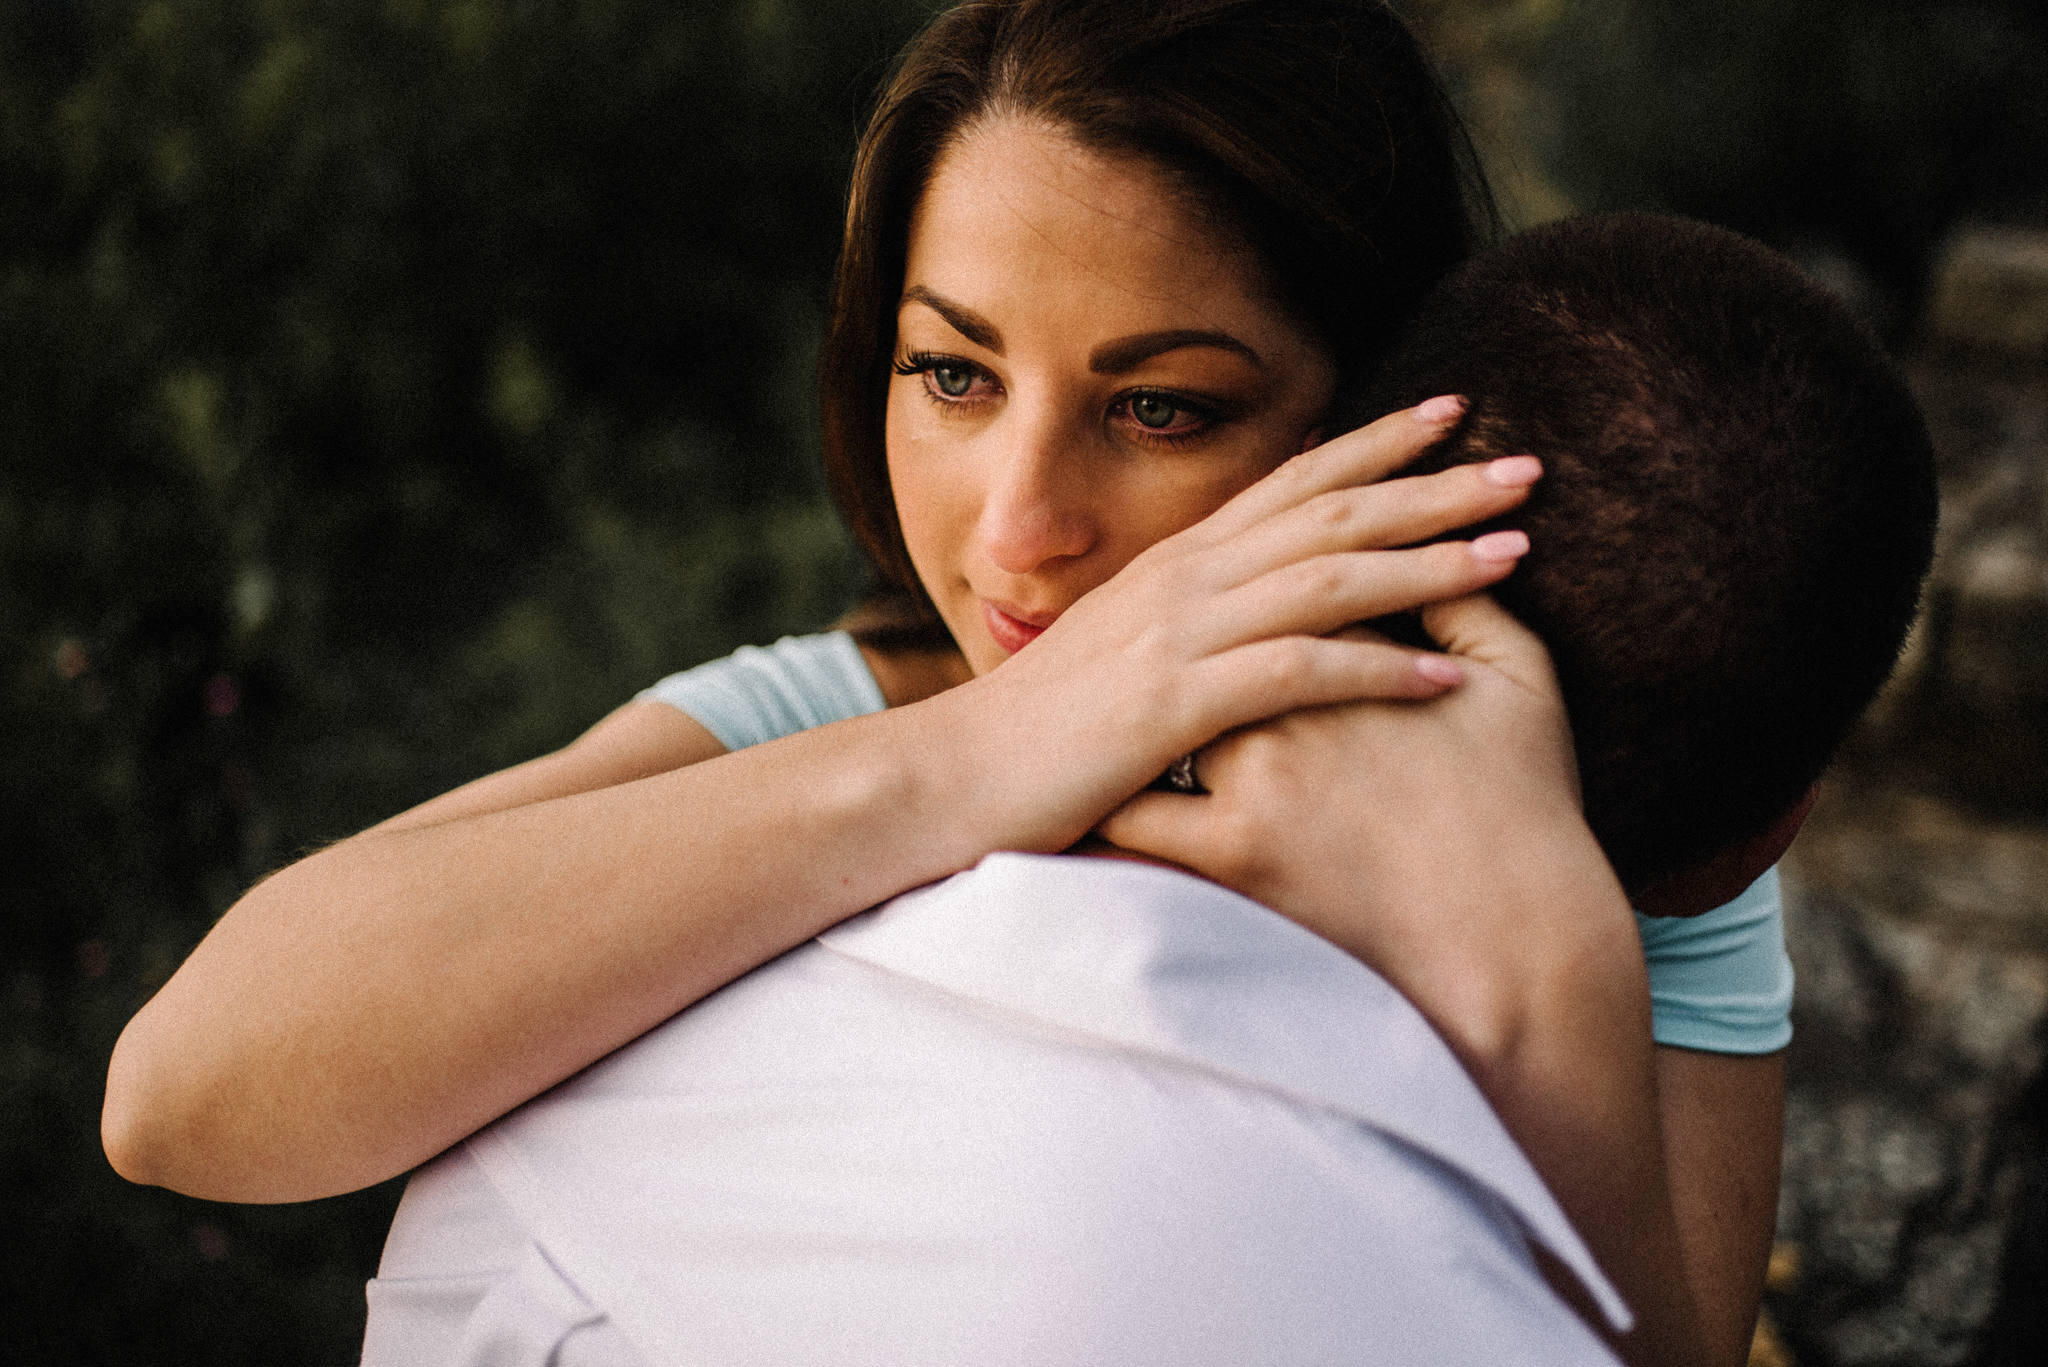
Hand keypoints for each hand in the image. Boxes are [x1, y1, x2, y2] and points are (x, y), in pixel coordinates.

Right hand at [930, 402, 1544, 854]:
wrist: (948, 774)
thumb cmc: (1037, 732)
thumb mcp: (1118, 656)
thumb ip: (1184, 626)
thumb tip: (1239, 616)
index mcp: (1176, 564)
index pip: (1293, 483)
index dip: (1376, 444)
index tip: (1452, 413)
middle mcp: (1184, 579)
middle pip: (1331, 512)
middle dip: (1434, 484)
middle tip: (1528, 463)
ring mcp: (1179, 635)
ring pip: (1330, 579)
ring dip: (1430, 563)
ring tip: (1518, 553)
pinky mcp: (1175, 702)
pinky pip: (1297, 674)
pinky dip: (1376, 670)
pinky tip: (1445, 678)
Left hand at [1098, 593, 1626, 1033]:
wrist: (1515, 930)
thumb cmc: (1525, 806)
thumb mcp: (1522, 684)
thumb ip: (1473, 606)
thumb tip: (1447, 549)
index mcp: (1349, 655)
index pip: (1281, 588)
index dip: (1263, 584)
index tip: (1237, 592)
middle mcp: (1287, 706)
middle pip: (1206, 644)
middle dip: (1174, 640)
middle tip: (1140, 638)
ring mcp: (1253, 777)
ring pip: (1154, 722)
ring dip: (1117, 711)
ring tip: (1080, 704)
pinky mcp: (1233, 853)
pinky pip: (1140, 822)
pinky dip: (1098, 806)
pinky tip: (1066, 793)